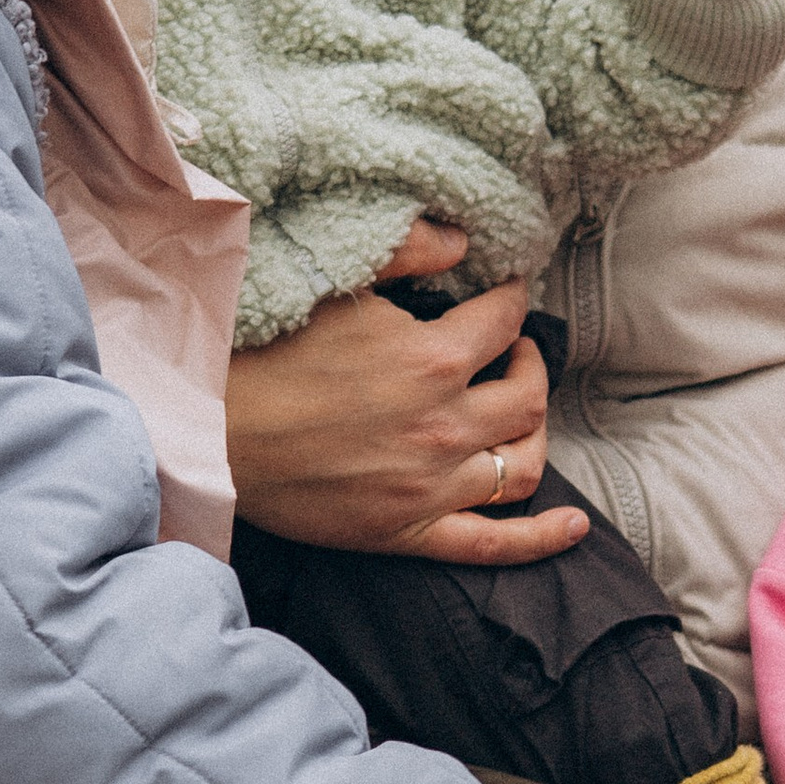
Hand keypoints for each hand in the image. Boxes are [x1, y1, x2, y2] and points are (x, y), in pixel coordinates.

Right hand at [224, 220, 585, 565]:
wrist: (209, 434)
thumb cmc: (263, 353)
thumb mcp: (333, 283)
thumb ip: (404, 252)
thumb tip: (464, 240)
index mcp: (433, 359)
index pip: (503, 319)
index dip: (508, 298)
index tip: (501, 293)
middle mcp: (445, 427)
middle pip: (528, 394)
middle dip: (528, 361)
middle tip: (510, 347)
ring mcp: (432, 486)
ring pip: (526, 463)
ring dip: (535, 428)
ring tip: (517, 407)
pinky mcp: (408, 531)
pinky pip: (494, 543)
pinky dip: (543, 538)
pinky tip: (576, 524)